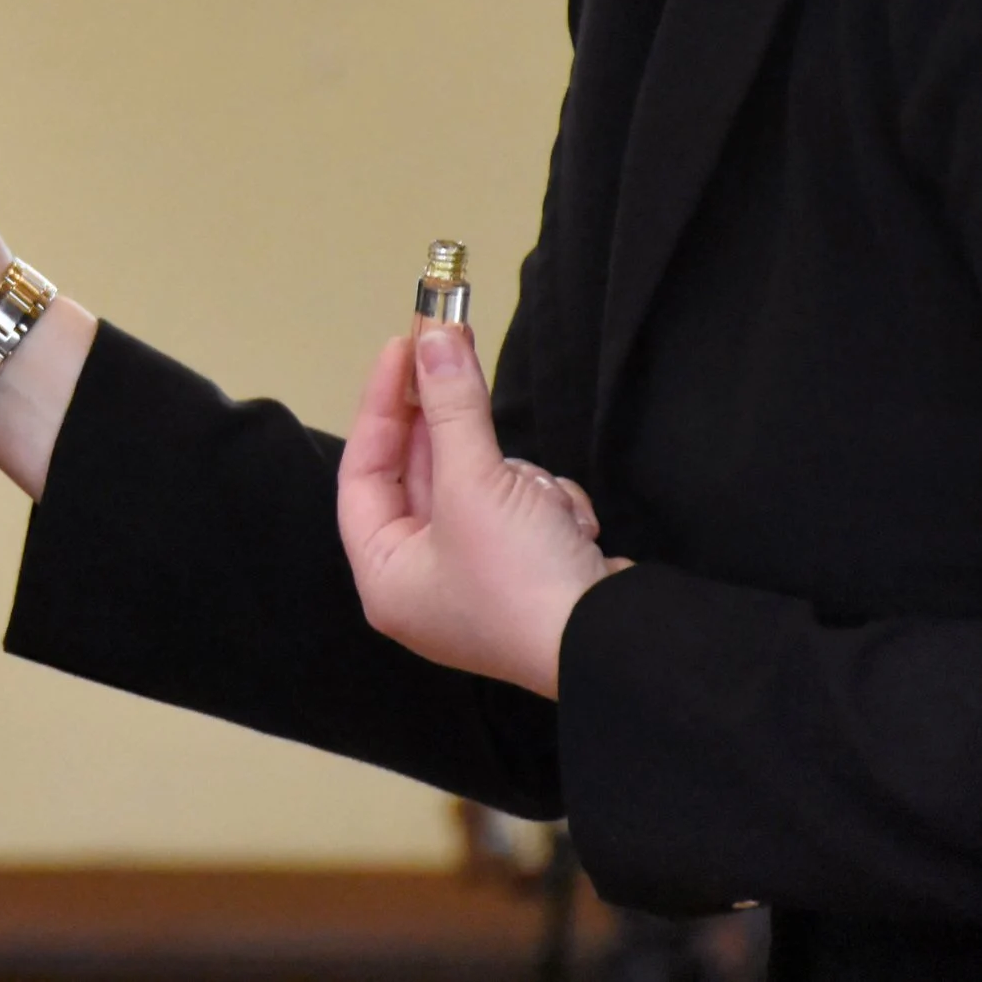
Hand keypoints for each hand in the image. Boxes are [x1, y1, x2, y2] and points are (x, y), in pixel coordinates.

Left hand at [337, 326, 629, 698]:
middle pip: (424, 476)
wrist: (619, 643)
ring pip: (484, 489)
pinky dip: (549, 508)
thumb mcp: (476, 482)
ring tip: (538, 502)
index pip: (362, 472)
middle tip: (456, 357)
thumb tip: (434, 338)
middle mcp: (423, 585)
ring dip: (517, 481)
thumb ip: (451, 406)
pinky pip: (525, 514)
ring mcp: (480, 583)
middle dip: (454, 433)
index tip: (403, 348)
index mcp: (384, 575)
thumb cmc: (520, 576)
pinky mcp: (531, 577)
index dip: (381, 405)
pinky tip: (570, 526)